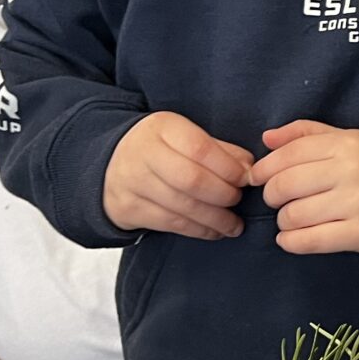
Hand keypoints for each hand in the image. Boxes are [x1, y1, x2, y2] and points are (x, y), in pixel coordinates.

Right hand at [104, 112, 253, 238]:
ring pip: (182, 206)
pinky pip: (171, 224)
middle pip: (191, 180)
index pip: (200, 149)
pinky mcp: (128, 209)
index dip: (229, 168)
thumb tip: (249, 169)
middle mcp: (143, 154)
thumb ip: (219, 150)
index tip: (247, 179)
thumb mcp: (185, 137)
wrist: (108, 164)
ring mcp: (131, 183)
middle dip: (223, 194)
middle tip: (238, 199)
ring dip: (216, 219)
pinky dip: (199, 230)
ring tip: (234, 224)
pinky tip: (216, 231)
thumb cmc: (160, 149)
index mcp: (162, 128)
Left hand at [250, 120, 358, 255]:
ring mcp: (358, 203)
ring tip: (292, 219)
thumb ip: (306, 134)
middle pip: (285, 185)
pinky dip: (291, 242)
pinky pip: (310, 240)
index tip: (257, 178)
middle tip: (277, 200)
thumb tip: (265, 139)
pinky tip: (290, 239)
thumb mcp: (347, 140)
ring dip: (283, 220)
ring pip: (294, 215)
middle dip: (272, 195)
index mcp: (347, 143)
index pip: (289, 154)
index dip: (264, 168)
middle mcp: (352, 171)